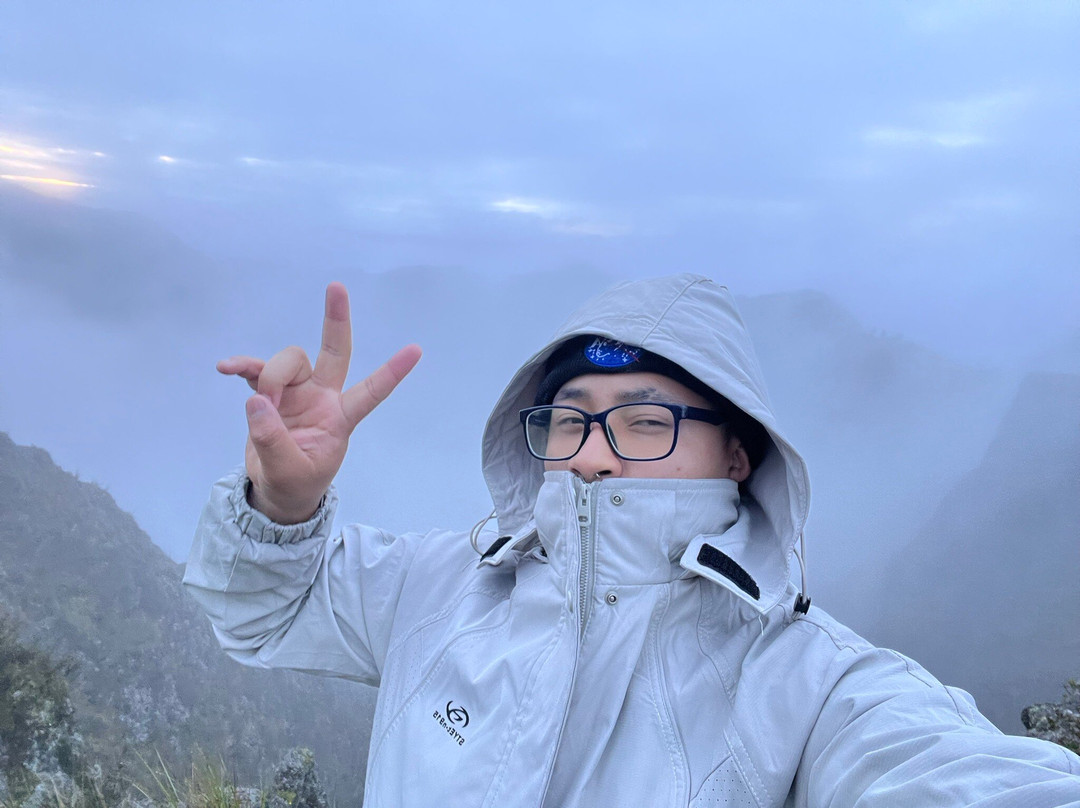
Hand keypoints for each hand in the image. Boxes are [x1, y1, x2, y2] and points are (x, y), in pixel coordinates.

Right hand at [217, 282, 421, 523]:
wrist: (275, 494)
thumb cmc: (295, 483)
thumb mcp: (288, 471)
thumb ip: (273, 441)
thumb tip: (257, 401)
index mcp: (340, 418)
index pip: (372, 391)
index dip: (393, 371)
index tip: (417, 349)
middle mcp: (323, 397)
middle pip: (333, 352)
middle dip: (336, 320)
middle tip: (336, 287)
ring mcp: (297, 392)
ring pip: (288, 361)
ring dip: (270, 377)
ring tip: (261, 409)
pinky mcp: (270, 394)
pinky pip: (256, 369)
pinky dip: (242, 366)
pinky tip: (225, 367)